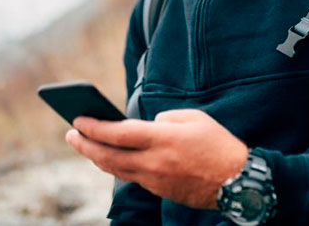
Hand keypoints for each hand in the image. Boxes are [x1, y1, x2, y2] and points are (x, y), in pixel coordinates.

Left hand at [65, 109, 247, 208]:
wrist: (238, 181)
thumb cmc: (218, 144)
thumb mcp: (194, 118)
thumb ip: (165, 118)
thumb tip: (146, 125)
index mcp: (162, 138)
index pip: (117, 133)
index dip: (94, 127)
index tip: (77, 119)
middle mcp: (154, 161)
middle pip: (108, 156)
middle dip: (85, 145)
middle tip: (70, 134)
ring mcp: (155, 180)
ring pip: (116, 170)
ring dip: (96, 157)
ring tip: (84, 145)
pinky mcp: (160, 191)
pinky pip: (132, 177)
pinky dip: (117, 166)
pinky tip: (110, 158)